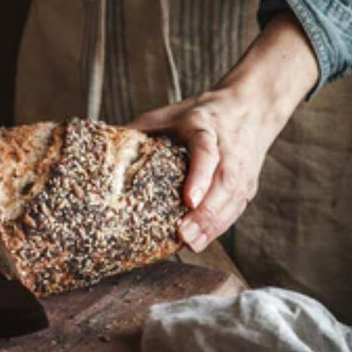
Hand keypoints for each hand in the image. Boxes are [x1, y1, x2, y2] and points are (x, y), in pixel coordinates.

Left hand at [130, 13, 318, 252]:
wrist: (248, 108)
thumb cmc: (197, 114)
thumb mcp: (166, 115)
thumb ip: (139, 132)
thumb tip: (102, 155)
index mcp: (205, 126)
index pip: (206, 152)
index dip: (200, 177)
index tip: (188, 201)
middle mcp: (229, 147)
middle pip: (225, 181)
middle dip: (206, 212)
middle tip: (184, 236)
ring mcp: (243, 167)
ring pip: (235, 198)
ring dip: (214, 225)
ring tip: (190, 243)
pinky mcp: (249, 184)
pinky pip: (237, 208)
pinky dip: (221, 226)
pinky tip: (201, 240)